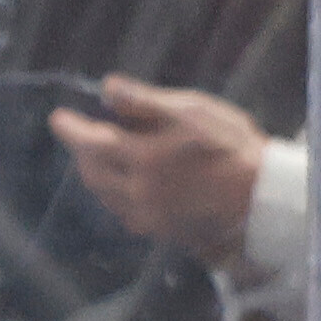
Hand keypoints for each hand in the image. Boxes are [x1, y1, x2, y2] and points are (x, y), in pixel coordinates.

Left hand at [46, 76, 266, 266]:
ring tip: (100, 156)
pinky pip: (124, 212)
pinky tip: (127, 183)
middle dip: (81, 153)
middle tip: (80, 135)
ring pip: (105, 196)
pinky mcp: (161, 232)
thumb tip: (108, 88)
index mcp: (142, 159)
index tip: (58, 118)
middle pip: (92, 174)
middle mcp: (137, 193)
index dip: (71, 130)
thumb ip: (146, 101)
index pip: (90, 143)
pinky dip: (115, 193)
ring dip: (96, 174)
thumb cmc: (232, 148)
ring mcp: (148, 217)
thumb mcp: (192, 111)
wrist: (262, 200)